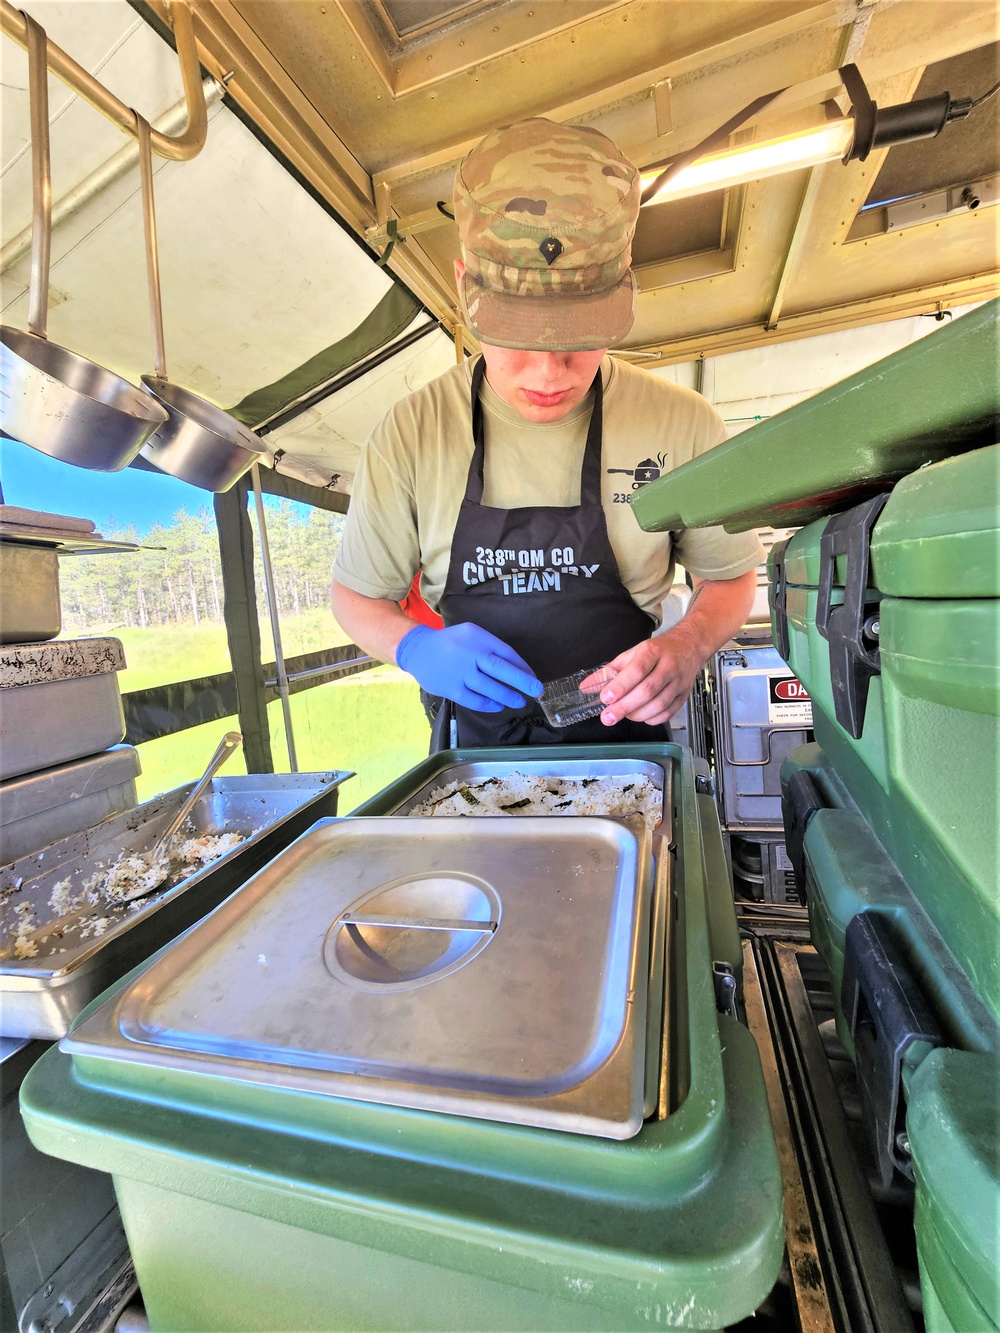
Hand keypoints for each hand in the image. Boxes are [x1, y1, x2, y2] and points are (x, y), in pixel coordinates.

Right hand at [395, 622, 542, 712]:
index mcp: (477, 637)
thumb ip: (492, 648)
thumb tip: (520, 669)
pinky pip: (474, 701)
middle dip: (522, 682)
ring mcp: (459, 673)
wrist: (418, 650)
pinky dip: (489, 705)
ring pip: (489, 688)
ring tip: (520, 702)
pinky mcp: (451, 689)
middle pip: (500, 669)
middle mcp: (469, 653)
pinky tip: (498, 706)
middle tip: (537, 691)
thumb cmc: (452, 643)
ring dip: (508, 696)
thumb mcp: (472, 634)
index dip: (522, 667)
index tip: (532, 677)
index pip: (506, 652)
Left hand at [594, 633, 702, 726]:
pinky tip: (641, 716)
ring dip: (637, 714)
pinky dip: (652, 719)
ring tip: (623, 715)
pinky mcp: (683, 695)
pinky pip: (668, 712)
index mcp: (653, 652)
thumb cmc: (659, 651)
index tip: (606, 698)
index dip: (620, 686)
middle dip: (625, 706)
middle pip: (647, 690)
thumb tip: (587, 686)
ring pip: (659, 704)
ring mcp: (679, 682)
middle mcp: (668, 666)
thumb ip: (609, 671)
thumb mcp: (632, 654)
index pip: (637, 670)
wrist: (688, 647)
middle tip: (608, 716)